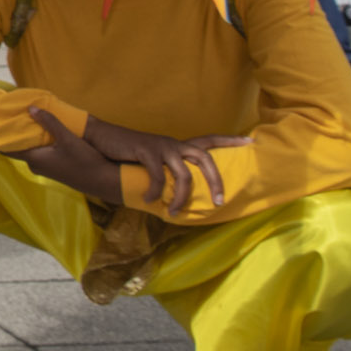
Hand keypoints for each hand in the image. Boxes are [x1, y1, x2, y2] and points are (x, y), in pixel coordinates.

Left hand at [5, 108, 125, 204]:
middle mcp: (35, 165)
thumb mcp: (67, 138)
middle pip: (18, 148)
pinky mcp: (54, 169)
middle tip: (12, 117)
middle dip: (14, 134)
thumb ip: (49, 122)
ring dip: (27, 138)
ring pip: (30, 151)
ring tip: (25, 121)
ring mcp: (45, 168)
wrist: (103, 182)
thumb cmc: (84, 161)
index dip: (1, 137)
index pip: (7, 149)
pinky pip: (39, 154)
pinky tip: (42, 133)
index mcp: (34, 159)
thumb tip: (30, 108)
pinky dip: (37, 143)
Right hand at [80, 114, 250, 214]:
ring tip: (173, 211)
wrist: (101, 139)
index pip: (209, 140)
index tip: (249, 141)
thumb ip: (166, 170)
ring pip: (183, 174)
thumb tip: (177, 191)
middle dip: (216, 181)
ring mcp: (161, 147)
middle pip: (205, 158)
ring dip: (181, 197)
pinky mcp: (145, 151)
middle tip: (221, 201)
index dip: (230, 141)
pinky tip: (147, 200)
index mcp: (177, 145)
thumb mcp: (152, 160)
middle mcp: (173, 144)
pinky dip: (154, 192)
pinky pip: (157, 177)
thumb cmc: (127, 153)